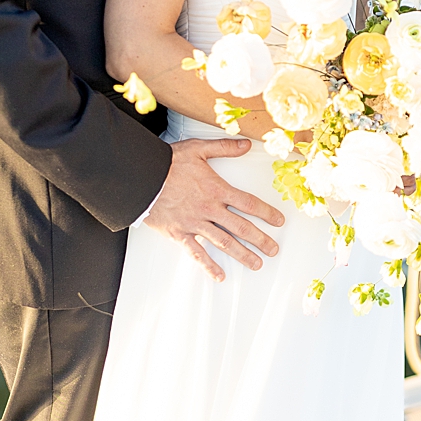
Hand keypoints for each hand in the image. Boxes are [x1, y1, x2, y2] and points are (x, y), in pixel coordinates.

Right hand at [144, 137, 284, 280]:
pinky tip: (220, 275)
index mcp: (217, 190)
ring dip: (242, 254)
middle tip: (273, 250)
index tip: (278, 221)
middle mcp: (210, 209)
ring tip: (256, 264)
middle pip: (241, 228)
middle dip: (261, 240)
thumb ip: (224, 147)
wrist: (141, 177)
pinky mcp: (180, 233)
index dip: (267, 213)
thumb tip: (246, 144)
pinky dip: (208, 266)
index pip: (249, 204)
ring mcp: (195, 223)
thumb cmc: (167, 163)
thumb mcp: (197, 149)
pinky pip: (196, 253)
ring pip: (224, 243)